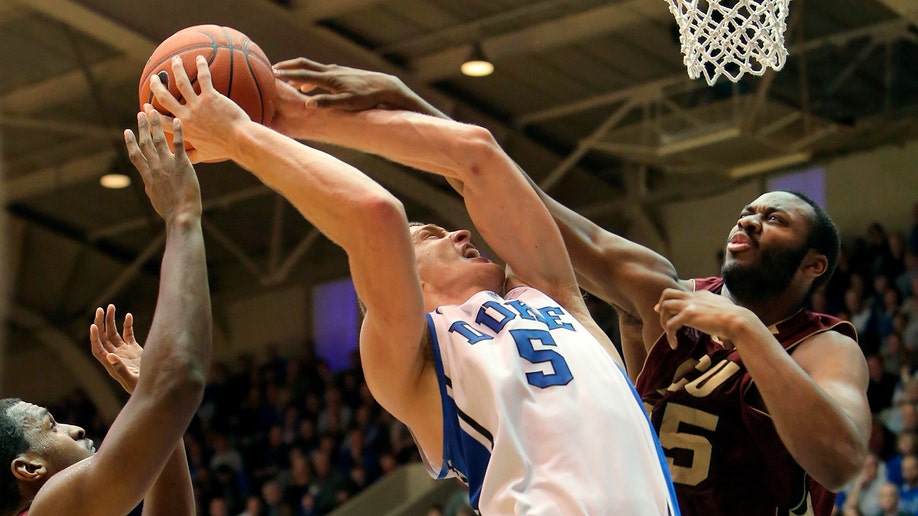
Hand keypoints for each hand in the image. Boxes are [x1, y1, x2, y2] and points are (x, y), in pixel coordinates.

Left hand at [90, 305, 142, 393]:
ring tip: (111, 307)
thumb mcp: (131, 379)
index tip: (94, 325)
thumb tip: (109, 356)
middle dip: (100, 323)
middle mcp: (115, 356)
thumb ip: (120, 369)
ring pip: (114, 333)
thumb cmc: (142, 387)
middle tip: (101, 309)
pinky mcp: (134, 350)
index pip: (98, 348)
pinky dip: (127, 325)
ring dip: (111, 320)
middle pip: (103, 337)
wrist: (155, 387)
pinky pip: (128, 335)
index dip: (94, 338)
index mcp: (111, 364)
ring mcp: (124, 352)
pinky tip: (128, 316)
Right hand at [124, 108, 202, 222]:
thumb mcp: (155, 198)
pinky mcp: (181, 165)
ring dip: (155, 124)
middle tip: (141, 113)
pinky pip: (179, 145)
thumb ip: (151, 186)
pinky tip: (178, 121)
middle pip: (145, 143)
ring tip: (153, 111)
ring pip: (158, 140)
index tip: (127, 131)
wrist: (181, 215)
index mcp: (147, 176)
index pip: (136, 155)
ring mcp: (167, 165)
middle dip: (142, 127)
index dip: (130, 142)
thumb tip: (147, 183)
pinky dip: (177, 132)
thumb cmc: (170, 211)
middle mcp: (155, 167)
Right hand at [149, 55, 249, 162]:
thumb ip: (192, 155)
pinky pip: (204, 78)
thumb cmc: (225, 148)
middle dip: (157, 86)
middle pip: (165, 97)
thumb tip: (184, 158)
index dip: (151, 113)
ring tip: (175, 60)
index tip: (146, 106)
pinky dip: (201, 66)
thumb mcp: (204, 154)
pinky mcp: (211, 97)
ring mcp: (198, 105)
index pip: (161, 120)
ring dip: (177, 69)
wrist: (240, 141)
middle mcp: (187, 115)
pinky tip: (200, 58)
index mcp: (184, 129)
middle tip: (154, 78)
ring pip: (182, 83)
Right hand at [273, 57, 402, 110]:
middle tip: (271, 70)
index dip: (286, 74)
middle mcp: (330, 71)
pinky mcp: (341, 74)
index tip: (271, 74)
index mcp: (329, 78)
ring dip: (297, 74)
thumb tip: (307, 104)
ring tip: (285, 81)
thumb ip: (326, 103)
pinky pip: (319, 74)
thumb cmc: (366, 98)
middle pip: (304, 65)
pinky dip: (309, 79)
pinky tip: (307, 88)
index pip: (303, 74)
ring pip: (311, 69)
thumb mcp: (346, 103)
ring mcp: (336, 71)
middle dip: (287, 67)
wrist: (384, 86)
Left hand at [654, 288, 756, 349]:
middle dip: (661, 304)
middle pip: (667, 293)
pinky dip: (670, 336)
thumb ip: (718, 306)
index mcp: (701, 294)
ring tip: (670, 335)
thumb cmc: (736, 318)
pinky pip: (670, 325)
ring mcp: (689, 305)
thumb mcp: (725, 306)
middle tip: (661, 316)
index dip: (672, 302)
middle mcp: (692, 296)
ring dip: (663, 321)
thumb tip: (722, 309)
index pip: (681, 293)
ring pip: (664, 307)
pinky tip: (674, 345)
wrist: (738, 320)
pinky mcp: (688, 315)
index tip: (666, 311)